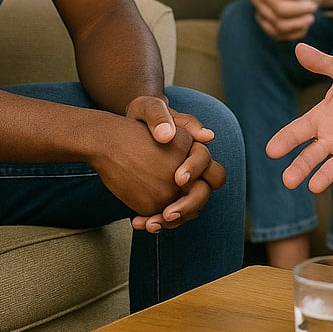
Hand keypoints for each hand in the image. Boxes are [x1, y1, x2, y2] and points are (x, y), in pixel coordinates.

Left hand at [124, 98, 225, 232]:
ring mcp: (180, 184)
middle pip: (204, 191)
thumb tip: (173, 134)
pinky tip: (138, 222)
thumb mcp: (149, 108)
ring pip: (188, 208)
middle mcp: (192, 167)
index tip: (177, 179)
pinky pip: (169, 213)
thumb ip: (161, 116)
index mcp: (194, 145)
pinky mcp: (166, 194)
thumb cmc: (143, 113)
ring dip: (171, 220)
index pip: (205, 160)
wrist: (127, 126)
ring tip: (148, 224)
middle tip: (167, 213)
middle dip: (188, 205)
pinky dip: (157, 221)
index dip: (194, 170)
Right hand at [252, 0, 332, 40]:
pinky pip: (280, 36)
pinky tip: (304, 25)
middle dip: (301, 9)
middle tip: (313, 6)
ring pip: (279, 25)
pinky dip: (295, 32)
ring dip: (299, 23)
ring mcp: (261, 14)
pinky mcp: (267, 27)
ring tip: (311, 17)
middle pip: (280, 9)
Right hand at [265, 42, 332, 198]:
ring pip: (331, 168)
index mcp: (323, 116)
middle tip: (288, 181)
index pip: (299, 130)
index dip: (285, 140)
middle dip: (299, 167)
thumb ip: (324, 64)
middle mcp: (332, 137)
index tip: (271, 151)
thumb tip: (299, 47)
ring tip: (313, 187)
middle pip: (310, 155)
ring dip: (322, 178)